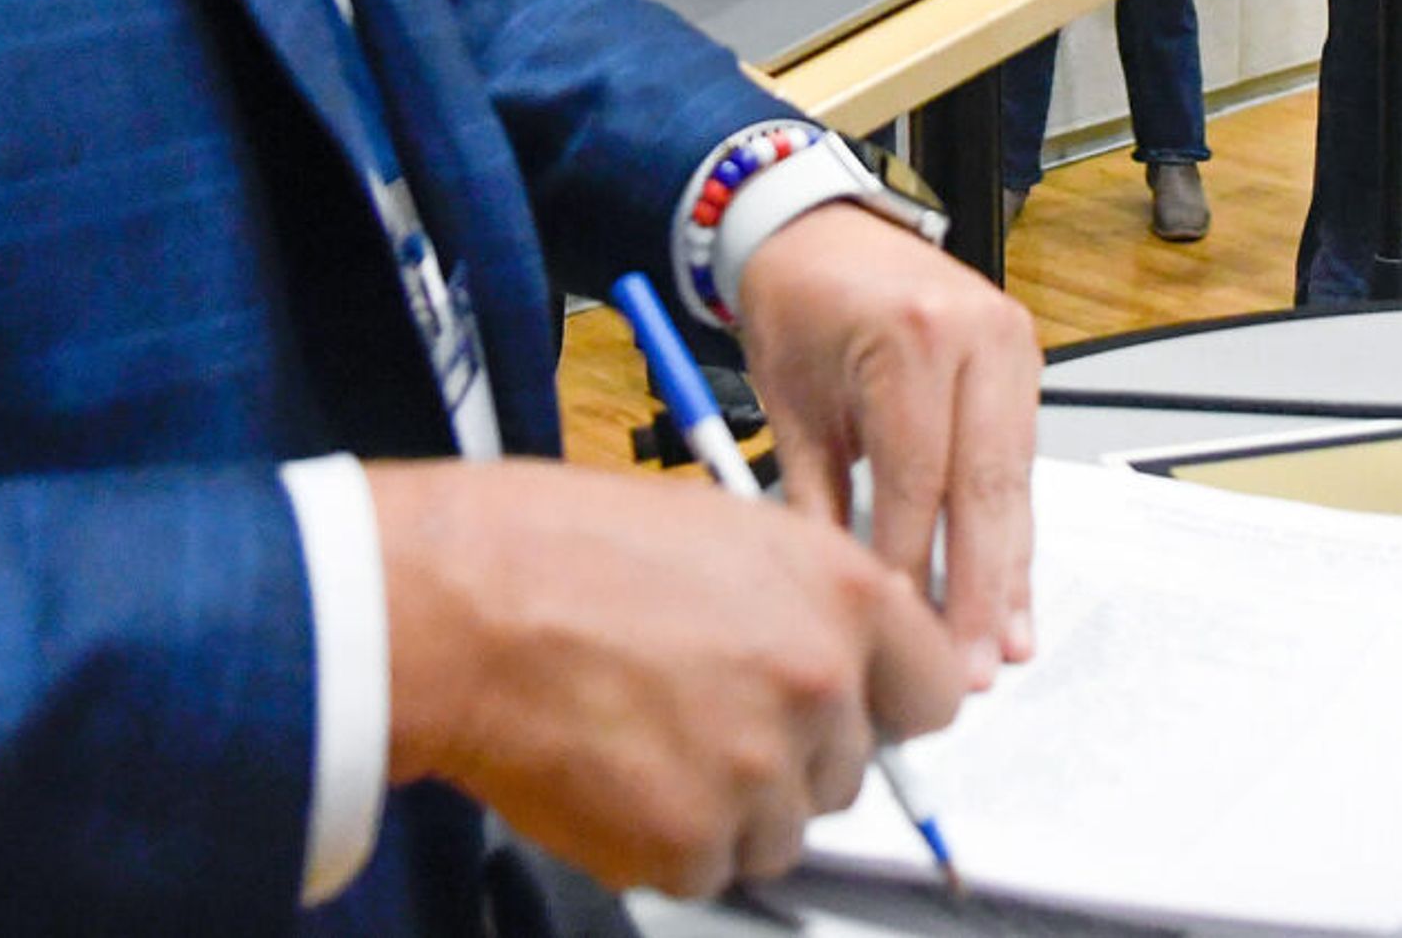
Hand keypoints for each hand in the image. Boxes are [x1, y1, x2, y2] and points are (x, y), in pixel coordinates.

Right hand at [377, 455, 968, 894]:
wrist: (467, 607)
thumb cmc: (564, 549)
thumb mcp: (724, 531)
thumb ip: (801, 600)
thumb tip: (835, 655)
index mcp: (841, 595)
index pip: (933, 693)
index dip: (885, 704)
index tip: (856, 711)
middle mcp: (819, 688)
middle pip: (850, 771)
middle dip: (789, 755)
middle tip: (705, 711)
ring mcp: (759, 774)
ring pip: (783, 831)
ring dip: (729, 806)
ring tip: (650, 736)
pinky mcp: (692, 845)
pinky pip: (709, 870)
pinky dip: (666, 842)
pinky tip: (618, 774)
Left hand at [737, 204, 1041, 690]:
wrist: (820, 228)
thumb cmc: (795, 307)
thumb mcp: (788, 405)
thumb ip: (814, 503)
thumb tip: (833, 600)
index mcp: (910, 338)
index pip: (917, 477)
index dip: (908, 566)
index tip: (896, 638)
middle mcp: (976, 337)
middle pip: (984, 487)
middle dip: (978, 590)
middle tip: (969, 672)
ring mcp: (1012, 345)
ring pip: (1013, 483)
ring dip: (1007, 574)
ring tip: (1002, 651)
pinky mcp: (1025, 360)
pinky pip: (1019, 464)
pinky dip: (1011, 532)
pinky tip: (1011, 594)